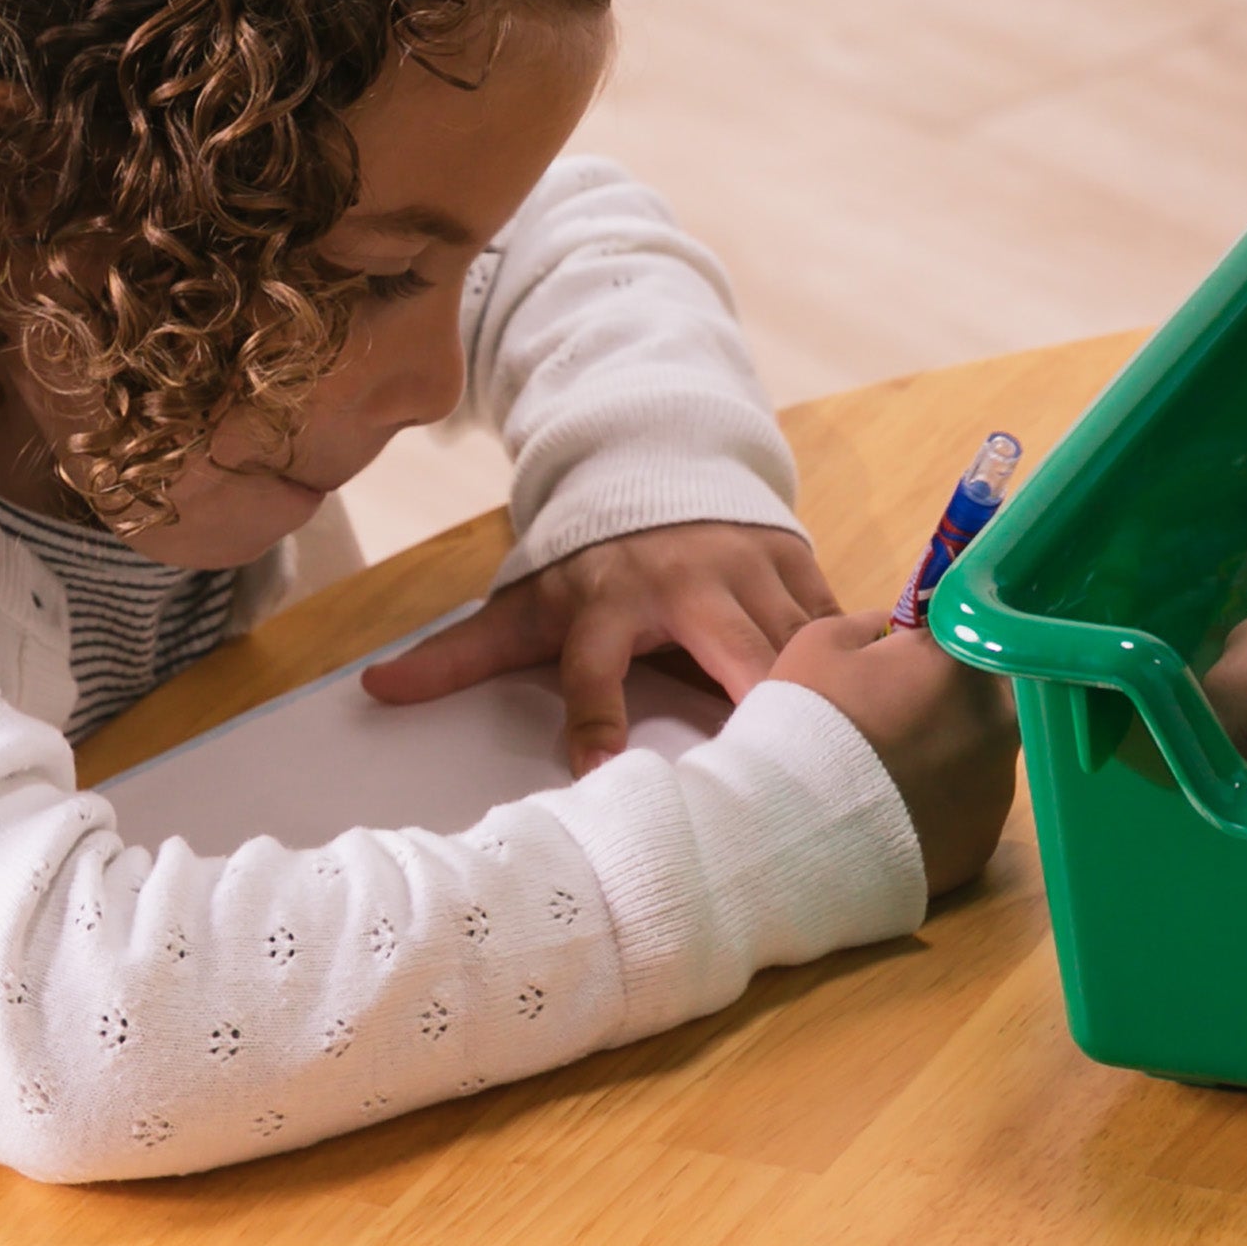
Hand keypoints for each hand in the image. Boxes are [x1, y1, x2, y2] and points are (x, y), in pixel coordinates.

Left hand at [365, 520, 841, 773]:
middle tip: (775, 785)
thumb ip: (458, 655)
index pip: (595, 670)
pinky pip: (833, 618)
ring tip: (836, 762)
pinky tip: (872, 708)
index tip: (600, 777)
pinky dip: (850, 661)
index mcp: (607, 601)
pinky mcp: (795, 557)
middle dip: (762, 715)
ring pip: (797, 643)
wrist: (649, 460)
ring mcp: (748, 567)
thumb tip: (373, 692)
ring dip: (817, 699)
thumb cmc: (587, 557)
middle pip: (738, 658)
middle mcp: (685, 582)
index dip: (596, 722)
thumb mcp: (525, 602)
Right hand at [770, 611, 1022, 896]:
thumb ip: (869, 624)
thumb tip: (893, 628)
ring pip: (978, 758)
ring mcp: (1000, 782)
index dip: (930, 656)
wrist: (800, 829)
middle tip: (891, 728)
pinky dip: (940, 810)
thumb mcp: (820, 644)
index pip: (966, 640)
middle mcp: (1001, 718)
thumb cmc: (808, 722)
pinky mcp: (986, 837)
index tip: (898, 672)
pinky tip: (896, 819)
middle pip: (981, 702)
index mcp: (966, 661)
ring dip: (946, 760)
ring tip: (887, 781)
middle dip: (946, 708)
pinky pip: (966, 811)